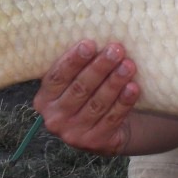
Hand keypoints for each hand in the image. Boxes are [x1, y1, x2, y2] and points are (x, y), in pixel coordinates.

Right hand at [33, 40, 139, 154]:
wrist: (103, 130)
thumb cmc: (87, 95)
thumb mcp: (73, 82)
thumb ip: (76, 67)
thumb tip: (95, 34)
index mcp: (44, 99)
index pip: (57, 77)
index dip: (74, 60)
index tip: (90, 43)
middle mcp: (54, 118)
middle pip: (80, 88)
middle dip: (100, 67)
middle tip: (116, 50)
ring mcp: (73, 134)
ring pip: (97, 103)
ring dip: (114, 82)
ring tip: (128, 65)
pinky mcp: (94, 143)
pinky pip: (111, 119)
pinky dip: (123, 103)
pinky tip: (133, 88)